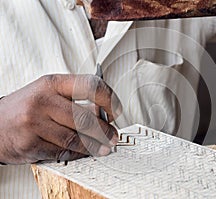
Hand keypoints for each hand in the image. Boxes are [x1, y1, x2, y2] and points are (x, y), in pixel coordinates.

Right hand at [0, 74, 120, 163]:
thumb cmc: (25, 108)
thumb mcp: (48, 93)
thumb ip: (74, 99)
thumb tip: (102, 113)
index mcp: (51, 83)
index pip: (90, 85)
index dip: (109, 99)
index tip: (116, 110)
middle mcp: (42, 101)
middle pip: (85, 118)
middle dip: (105, 130)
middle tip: (112, 135)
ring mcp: (34, 123)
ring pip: (76, 138)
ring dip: (95, 145)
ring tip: (104, 147)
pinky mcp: (30, 144)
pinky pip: (63, 152)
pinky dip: (78, 154)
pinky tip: (85, 152)